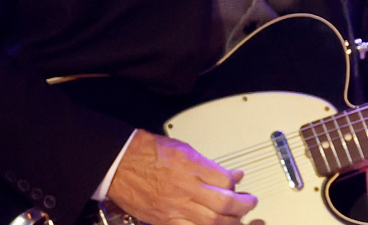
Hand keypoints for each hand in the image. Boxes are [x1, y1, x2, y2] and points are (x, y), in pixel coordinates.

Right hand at [105, 131, 256, 224]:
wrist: (118, 163)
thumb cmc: (147, 153)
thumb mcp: (184, 149)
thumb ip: (210, 165)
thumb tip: (232, 174)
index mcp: (191, 167)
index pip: (226, 182)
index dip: (237, 185)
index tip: (240, 185)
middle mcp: (184, 189)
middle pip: (224, 204)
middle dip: (242, 207)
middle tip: (248, 204)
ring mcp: (174, 208)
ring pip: (211, 222)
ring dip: (229, 222)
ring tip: (235, 218)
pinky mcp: (163, 220)